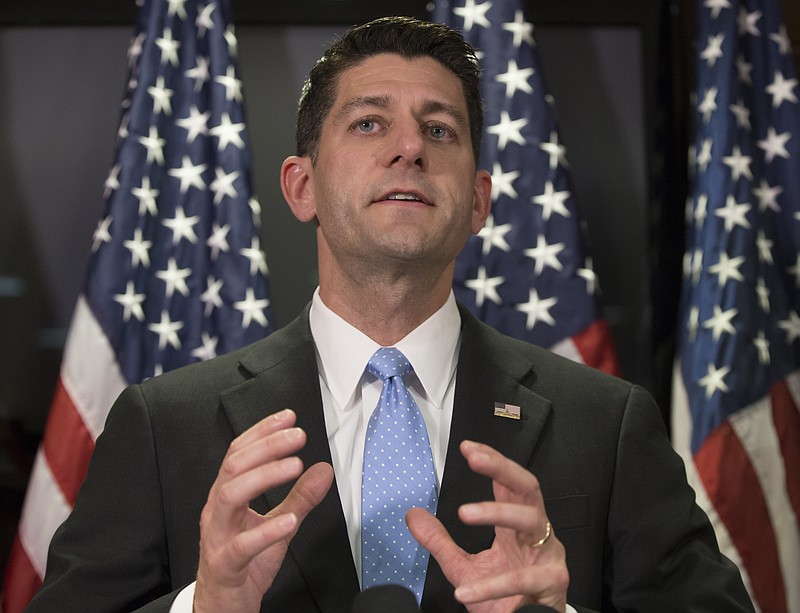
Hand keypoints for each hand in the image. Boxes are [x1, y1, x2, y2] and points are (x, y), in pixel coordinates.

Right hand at [194, 409, 333, 612]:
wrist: (222, 604)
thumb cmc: (243, 562)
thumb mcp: (279, 524)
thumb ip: (300, 498)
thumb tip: (323, 470)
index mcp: (226, 495)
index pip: (239, 452)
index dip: (263, 432)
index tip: (289, 417)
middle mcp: (217, 510)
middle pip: (235, 466)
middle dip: (267, 446)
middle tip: (298, 436)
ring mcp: (218, 535)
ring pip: (230, 496)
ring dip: (264, 476)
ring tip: (294, 466)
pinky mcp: (226, 564)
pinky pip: (242, 545)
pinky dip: (266, 530)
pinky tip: (290, 520)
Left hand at [407, 440, 568, 612]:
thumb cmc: (505, 598)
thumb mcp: (464, 567)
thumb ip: (440, 541)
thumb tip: (414, 515)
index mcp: (516, 526)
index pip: (507, 483)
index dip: (492, 461)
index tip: (468, 448)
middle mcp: (536, 534)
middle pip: (527, 487)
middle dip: (502, 468)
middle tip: (476, 458)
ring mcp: (547, 556)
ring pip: (530, 520)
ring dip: (497, 512)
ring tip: (464, 513)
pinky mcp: (551, 583)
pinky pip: (521, 579)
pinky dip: (492, 585)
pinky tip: (465, 590)